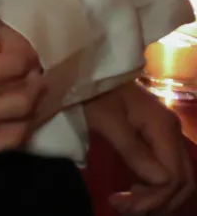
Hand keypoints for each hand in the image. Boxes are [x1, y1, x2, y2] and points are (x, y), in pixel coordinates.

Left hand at [86, 82, 194, 214]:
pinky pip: (168, 168)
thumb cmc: (91, 91)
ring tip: (128, 204)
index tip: (122, 204)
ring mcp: (166, 134)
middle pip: (183, 181)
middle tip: (125, 208)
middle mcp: (172, 132)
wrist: (85, 67)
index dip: (154, 198)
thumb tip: (161, 182)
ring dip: (158, 197)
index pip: (174, 176)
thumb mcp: (105, 119)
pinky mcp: (156, 136)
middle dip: (157, 202)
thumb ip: (132, 149)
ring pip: (178, 177)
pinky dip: (156, 186)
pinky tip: (136, 192)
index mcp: (163, 127)